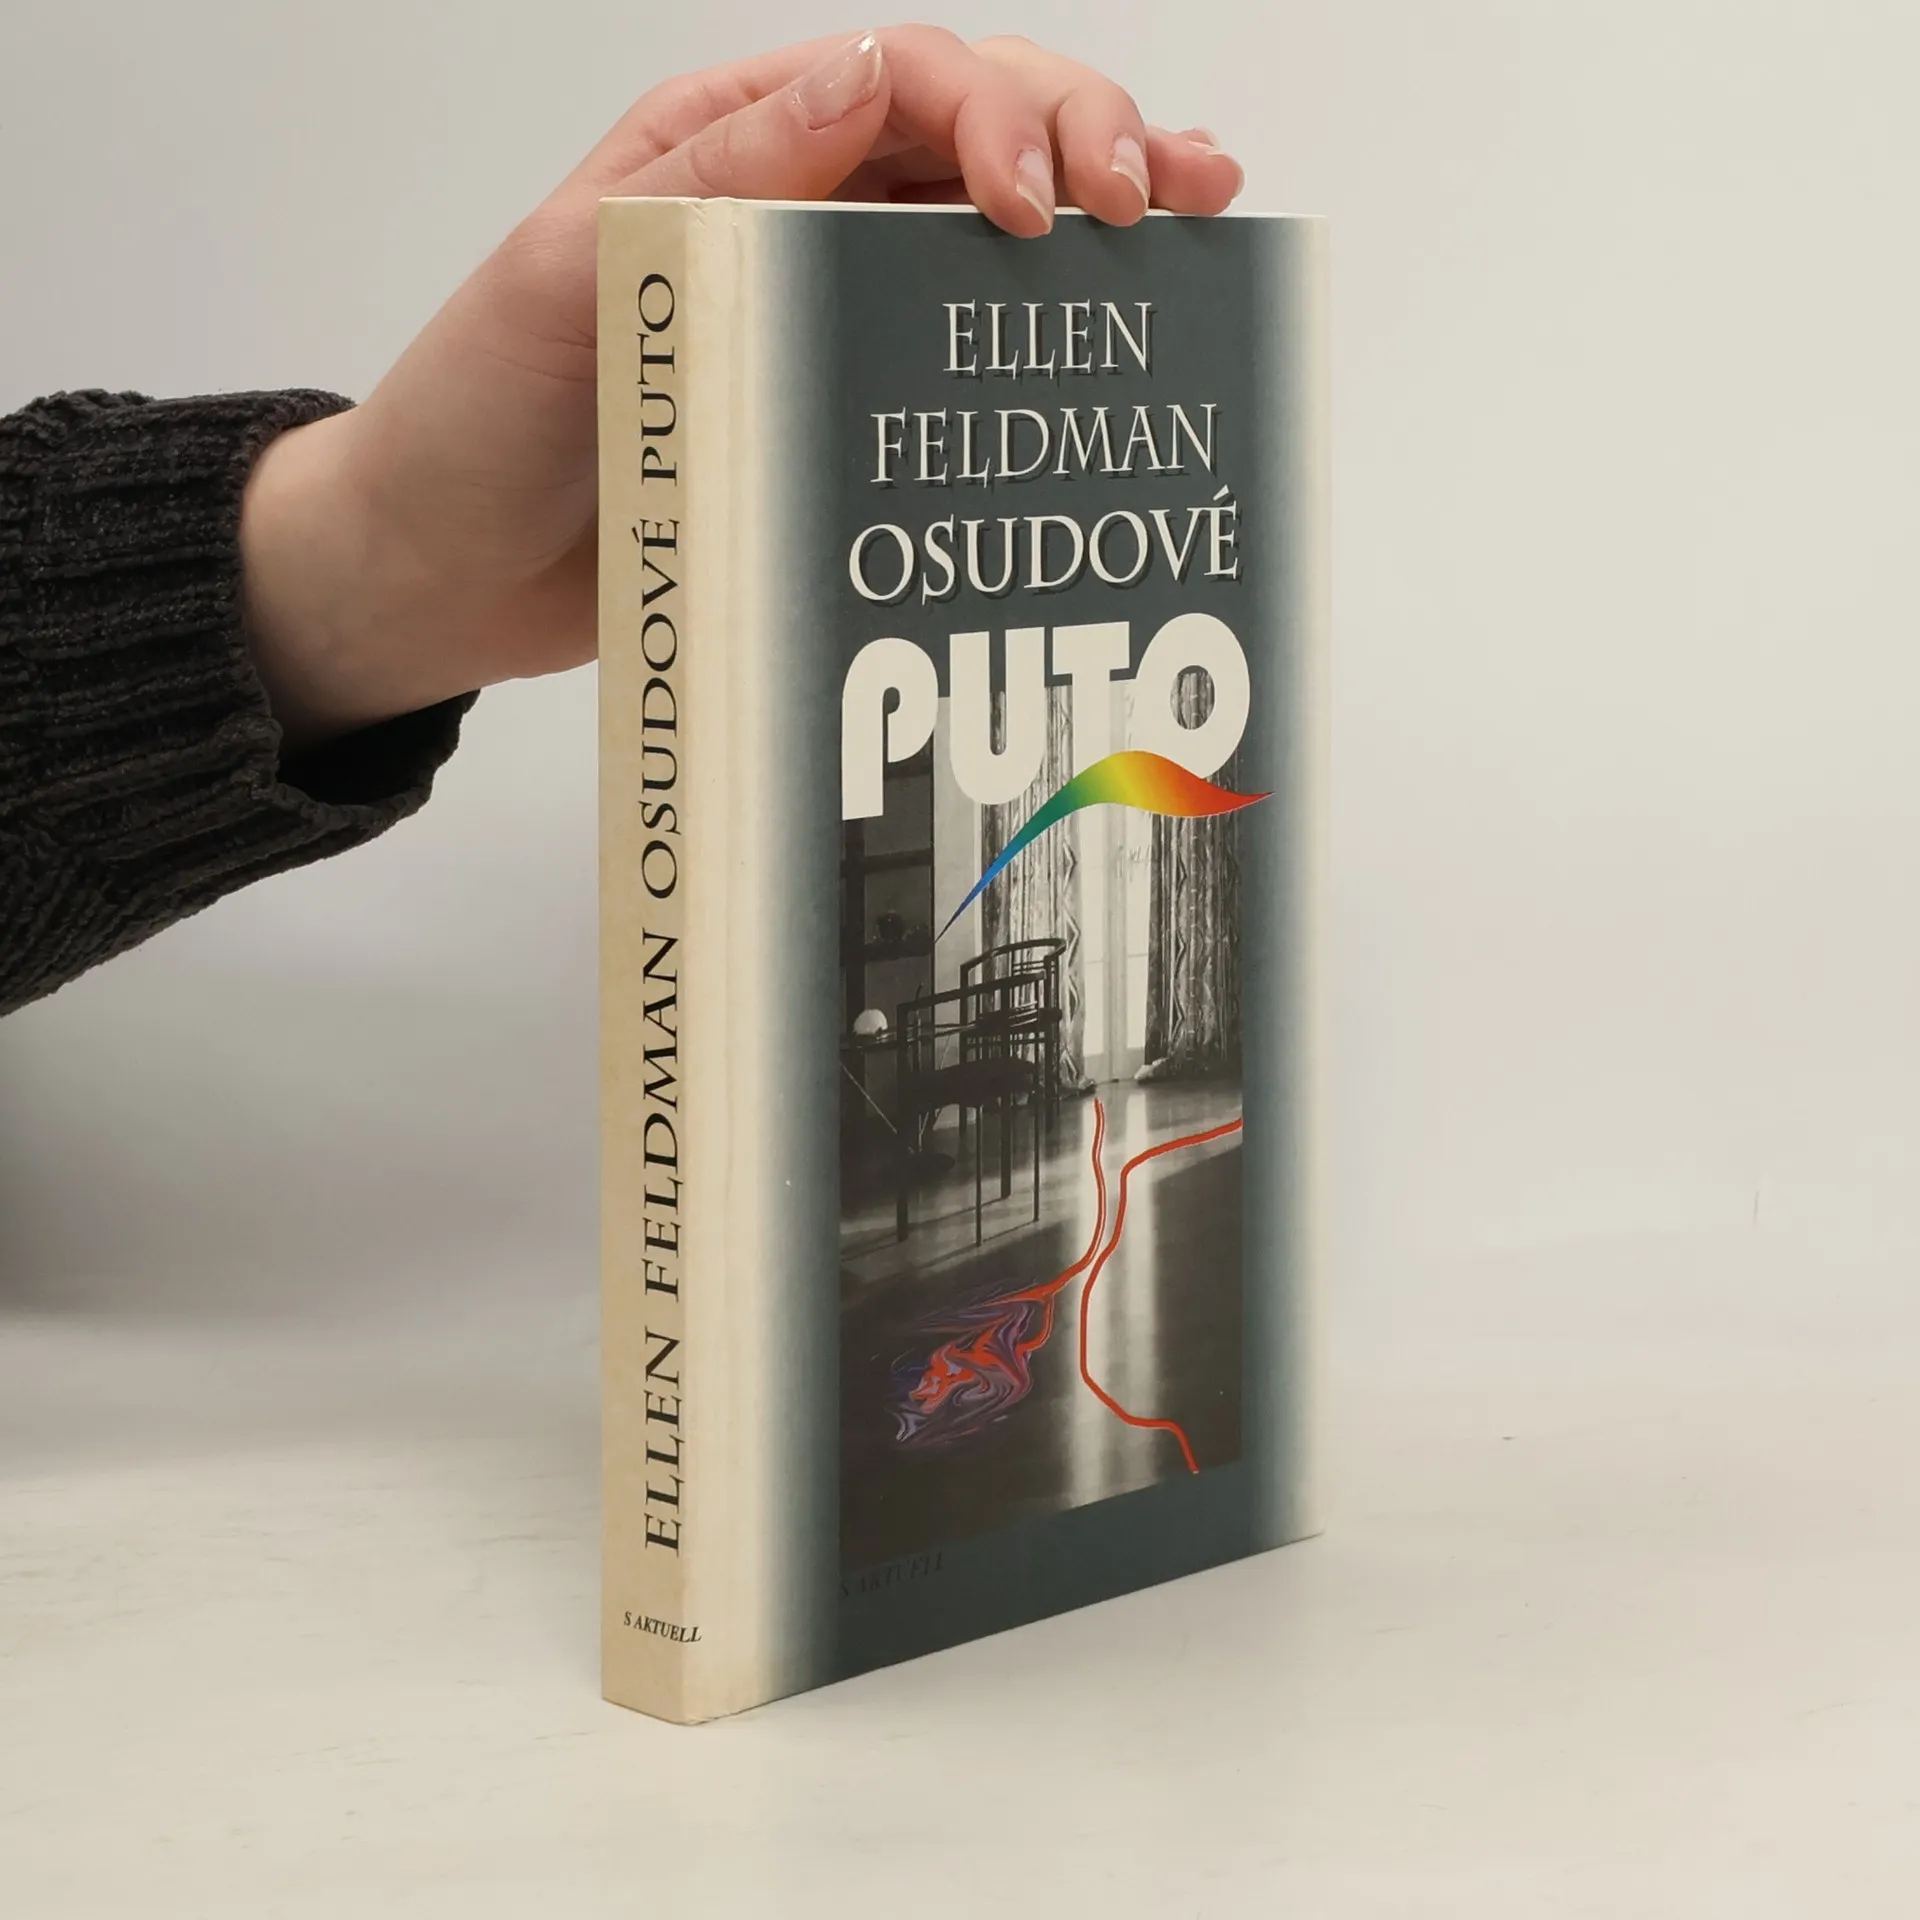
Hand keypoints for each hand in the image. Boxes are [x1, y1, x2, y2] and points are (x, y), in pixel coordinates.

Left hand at [239, 29, 1245, 748]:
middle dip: (1085, 138)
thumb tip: (870, 76)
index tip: (1039, 205)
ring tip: (1196, 218)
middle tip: (1160, 195)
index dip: (994, 116)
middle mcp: (800, 211)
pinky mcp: (845, 411)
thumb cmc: (480, 418)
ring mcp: (831, 313)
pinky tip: (1123, 326)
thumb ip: (717, 177)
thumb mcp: (570, 271)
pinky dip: (1047, 336)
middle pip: (976, 136)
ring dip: (1101, 216)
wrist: (446, 573)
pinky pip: (960, 354)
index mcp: (733, 146)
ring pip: (989, 236)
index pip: (901, 82)